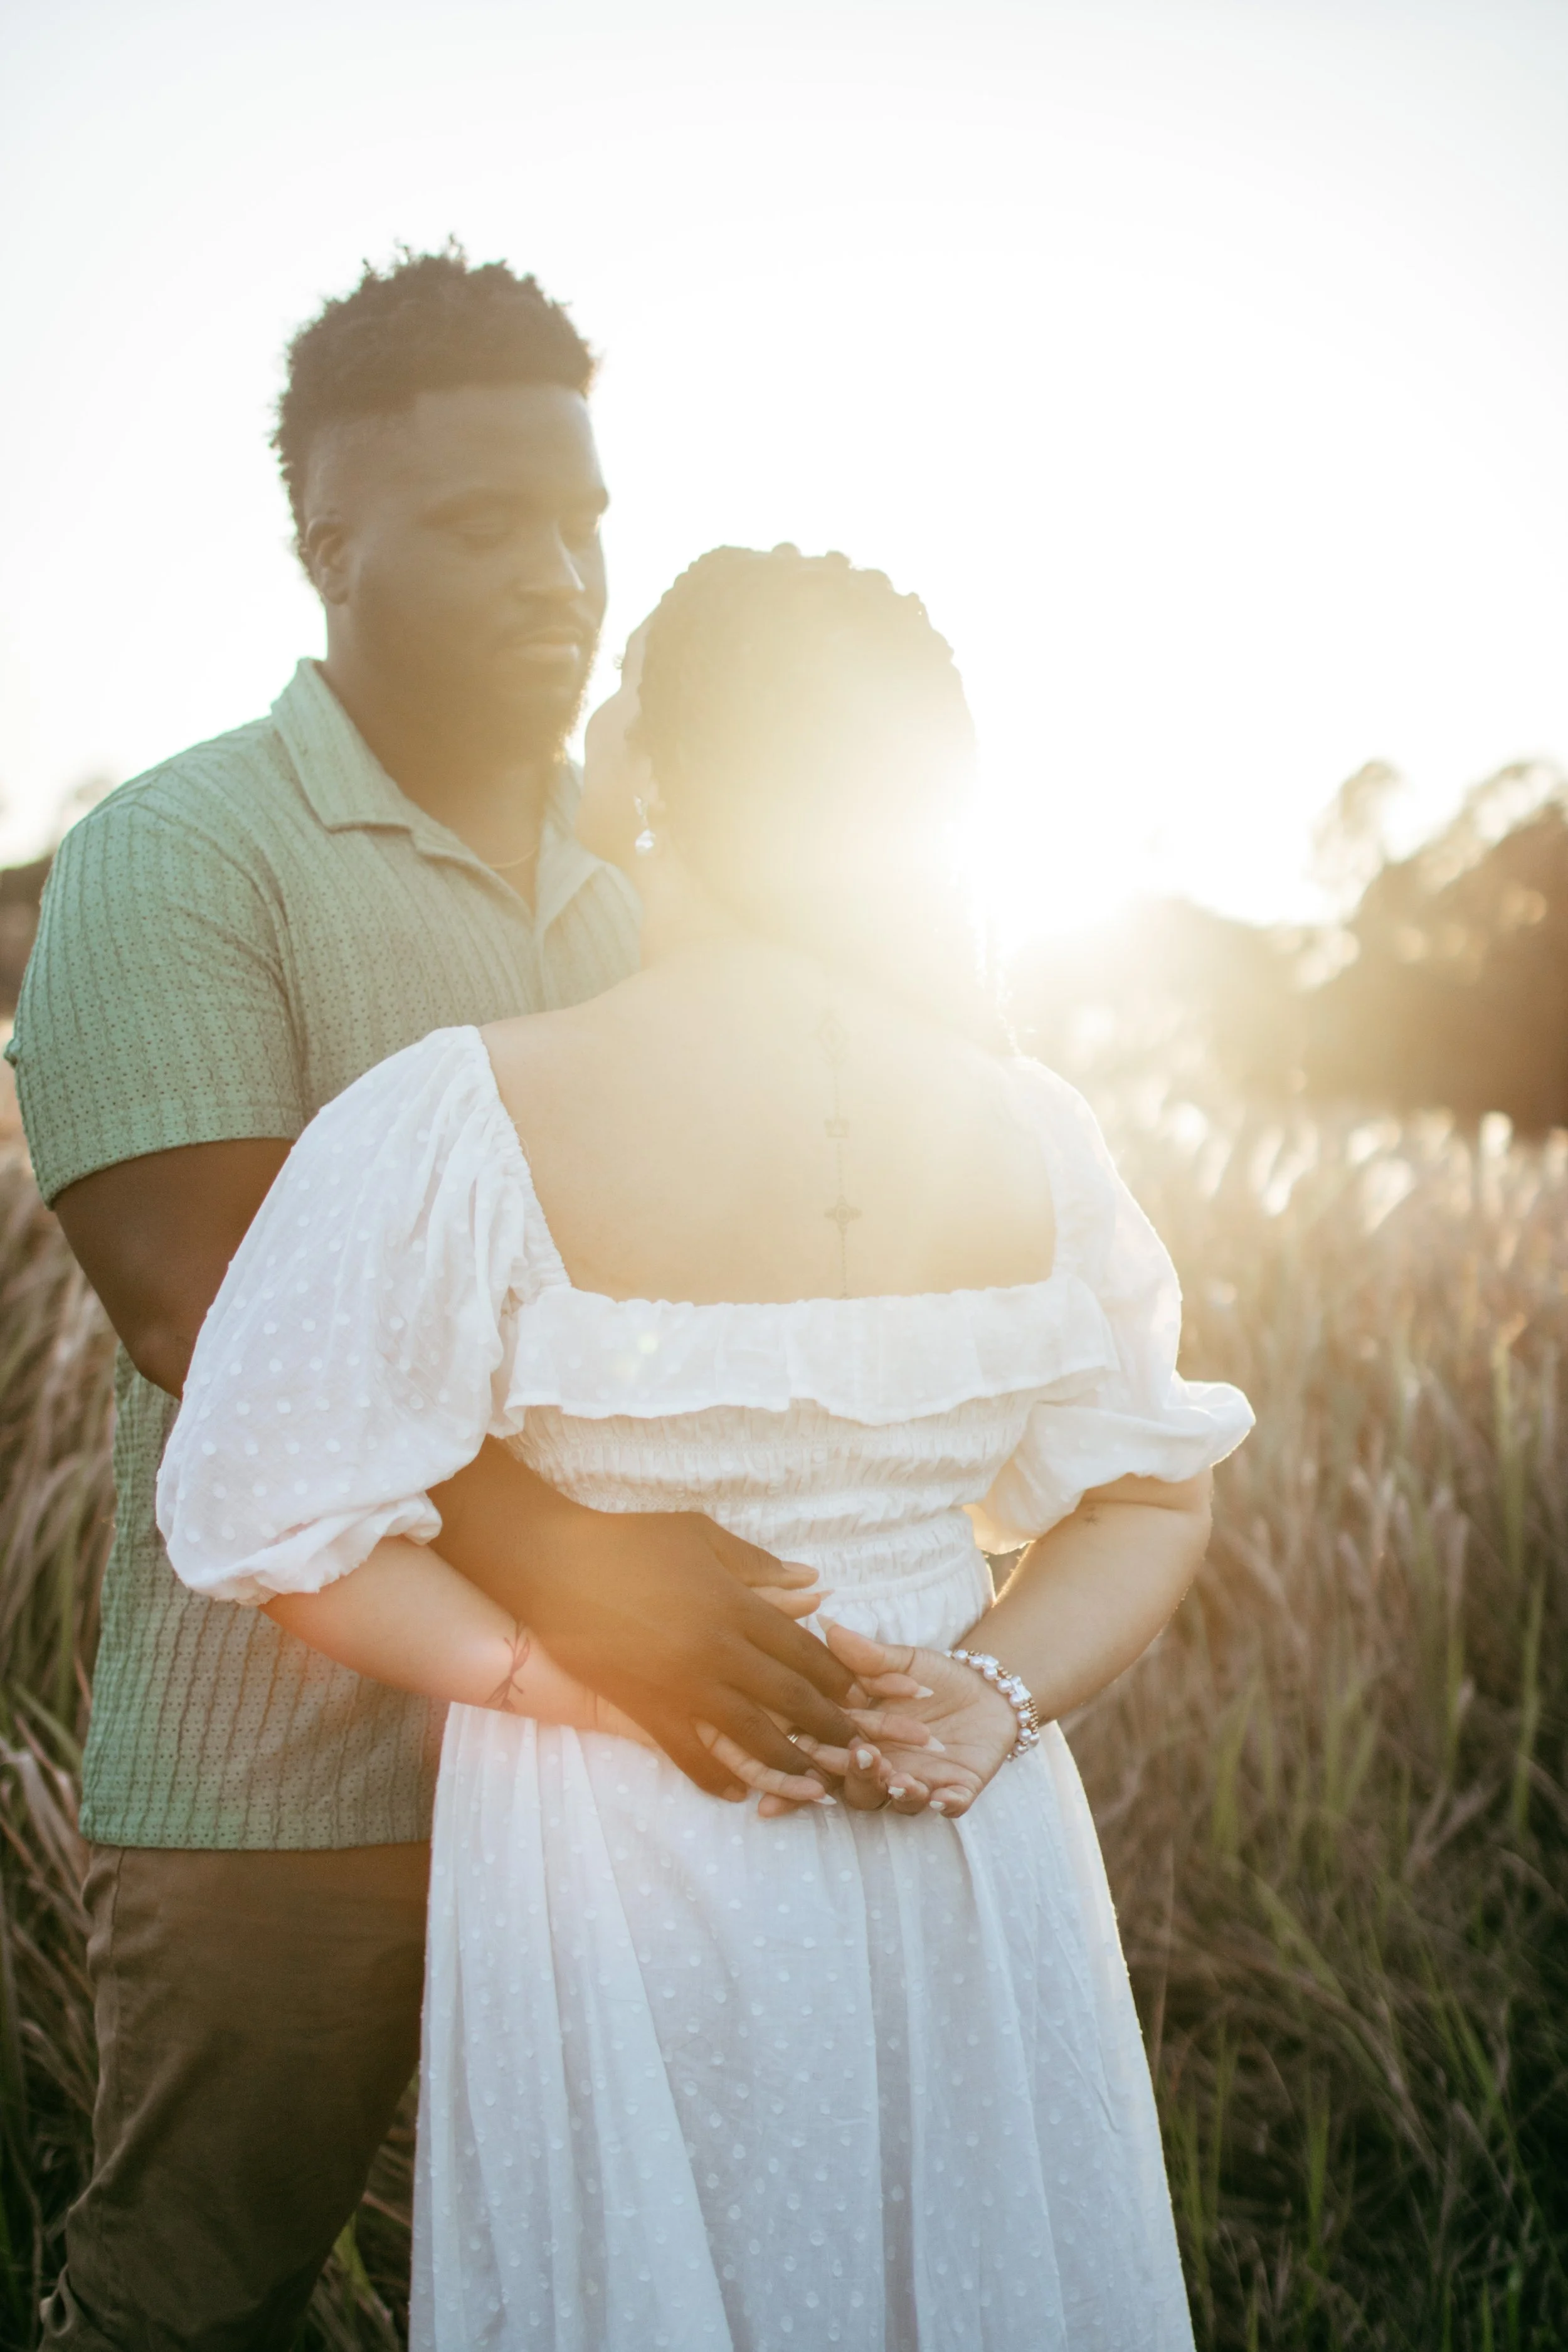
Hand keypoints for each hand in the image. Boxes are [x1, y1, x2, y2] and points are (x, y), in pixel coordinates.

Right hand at [430, 1442, 864, 1799]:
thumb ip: (759, 1566)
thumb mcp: (700, 1537)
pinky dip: (718, 1778)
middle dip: (832, 1727)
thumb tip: (814, 1583)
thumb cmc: (630, 1541)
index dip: (840, 1677)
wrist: (555, 1566)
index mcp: (735, 1605)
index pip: (804, 1650)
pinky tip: (738, 1793)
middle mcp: (717, 1651)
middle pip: (790, 1698)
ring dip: (788, 1762)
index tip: (867, 1698)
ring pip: (751, 1735)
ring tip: (817, 1784)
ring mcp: (683, 1685)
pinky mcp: (648, 1709)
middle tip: (863, 1751)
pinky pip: (691, 1755)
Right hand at [801, 1623, 1019, 1820]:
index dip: (808, 1758)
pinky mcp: (956, 1791)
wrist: (989, 1689)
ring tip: (900, 1780)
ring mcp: (918, 1783)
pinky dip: (945, 1804)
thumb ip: (868, 1655)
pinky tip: (943, 1796)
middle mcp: (883, 1769)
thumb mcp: (904, 1661)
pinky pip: (949, 1806)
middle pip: (856, 1785)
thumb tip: (827, 1625)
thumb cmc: (936, 1677)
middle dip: (856, 1775)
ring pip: (897, 1803)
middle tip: (862, 1755)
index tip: (803, 1751)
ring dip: (896, 1794)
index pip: (825, 1752)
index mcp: (860, 1738)